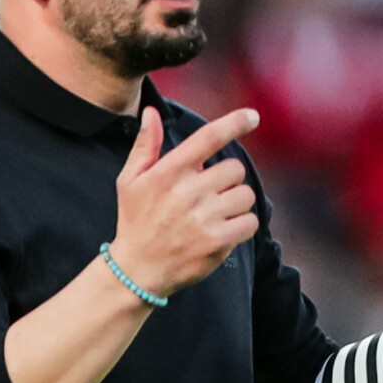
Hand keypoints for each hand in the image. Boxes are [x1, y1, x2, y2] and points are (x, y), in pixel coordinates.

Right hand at [109, 106, 261, 298]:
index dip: (234, 123)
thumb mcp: (130, 180)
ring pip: (245, 195)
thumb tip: (151, 112)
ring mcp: (204, 218)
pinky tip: (225, 229)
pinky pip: (250, 222)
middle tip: (210, 192)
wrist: (137, 270)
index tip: (252, 116)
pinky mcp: (217, 242)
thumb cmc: (135, 220)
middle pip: (234, 168)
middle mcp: (188, 192)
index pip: (208, 138)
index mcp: (169, 172)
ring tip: (216, 212)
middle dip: (227, 179)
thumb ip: (145, 145)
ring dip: (236, 202)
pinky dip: (243, 225)